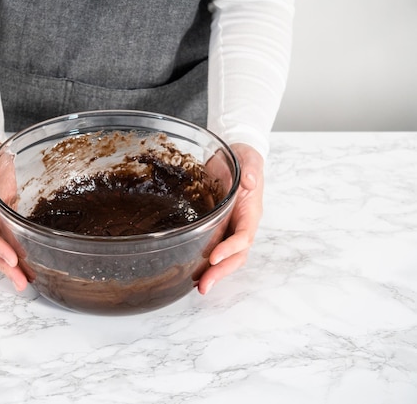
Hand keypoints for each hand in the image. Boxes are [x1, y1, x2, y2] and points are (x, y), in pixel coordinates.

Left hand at [198, 143, 263, 293]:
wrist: (234, 156)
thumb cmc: (243, 158)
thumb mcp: (249, 159)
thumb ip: (251, 169)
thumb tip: (249, 181)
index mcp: (250, 212)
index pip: (244, 236)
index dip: (230, 249)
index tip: (214, 257)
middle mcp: (242, 224)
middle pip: (236, 255)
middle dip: (221, 272)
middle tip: (204, 286)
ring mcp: (230, 228)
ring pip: (226, 257)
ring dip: (214, 273)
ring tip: (199, 287)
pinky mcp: (217, 227)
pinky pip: (213, 248)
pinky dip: (205, 263)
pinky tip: (192, 273)